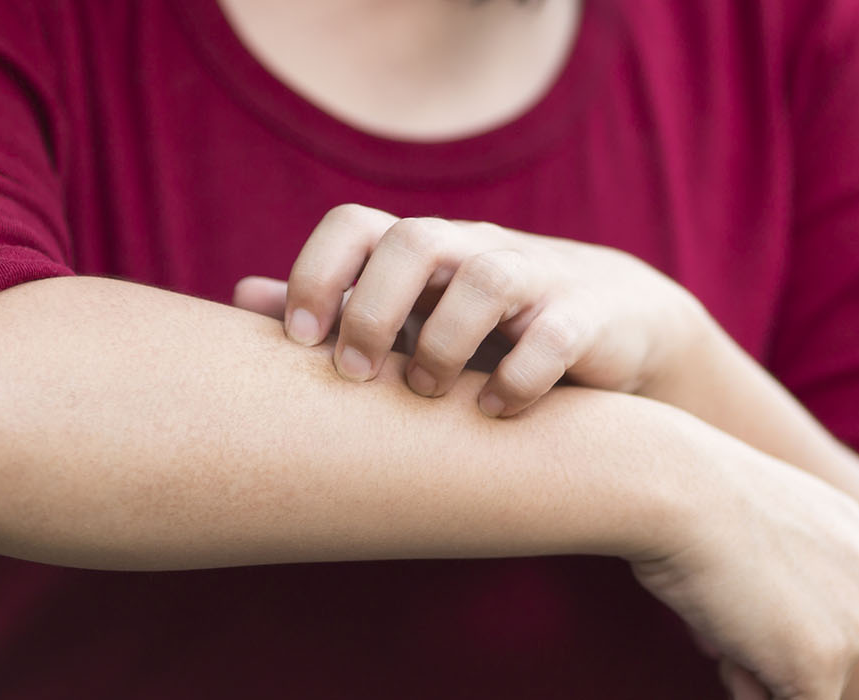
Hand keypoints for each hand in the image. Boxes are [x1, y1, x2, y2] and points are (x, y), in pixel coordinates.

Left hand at [250, 203, 708, 416]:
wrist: (616, 324)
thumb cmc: (489, 326)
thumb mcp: (412, 314)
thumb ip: (335, 306)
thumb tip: (242, 298)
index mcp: (421, 249)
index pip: (356, 225)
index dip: (318, 274)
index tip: (299, 341)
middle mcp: (473, 250)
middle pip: (414, 240)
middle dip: (374, 309)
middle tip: (357, 375)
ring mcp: (536, 278)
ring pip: (488, 278)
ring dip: (445, 342)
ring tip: (427, 392)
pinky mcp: (589, 318)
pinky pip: (556, 334)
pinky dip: (522, 377)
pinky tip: (494, 413)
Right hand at [634, 438, 858, 699]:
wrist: (678, 489)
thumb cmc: (687, 492)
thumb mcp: (748, 519)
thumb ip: (772, 568)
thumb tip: (749, 625)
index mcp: (854, 530)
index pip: (822, 598)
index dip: (770, 606)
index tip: (733, 581)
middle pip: (820, 639)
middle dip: (765, 639)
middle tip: (718, 604)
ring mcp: (854, 624)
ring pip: (807, 676)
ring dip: (754, 663)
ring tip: (717, 615)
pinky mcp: (822, 665)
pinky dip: (750, 691)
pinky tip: (723, 648)